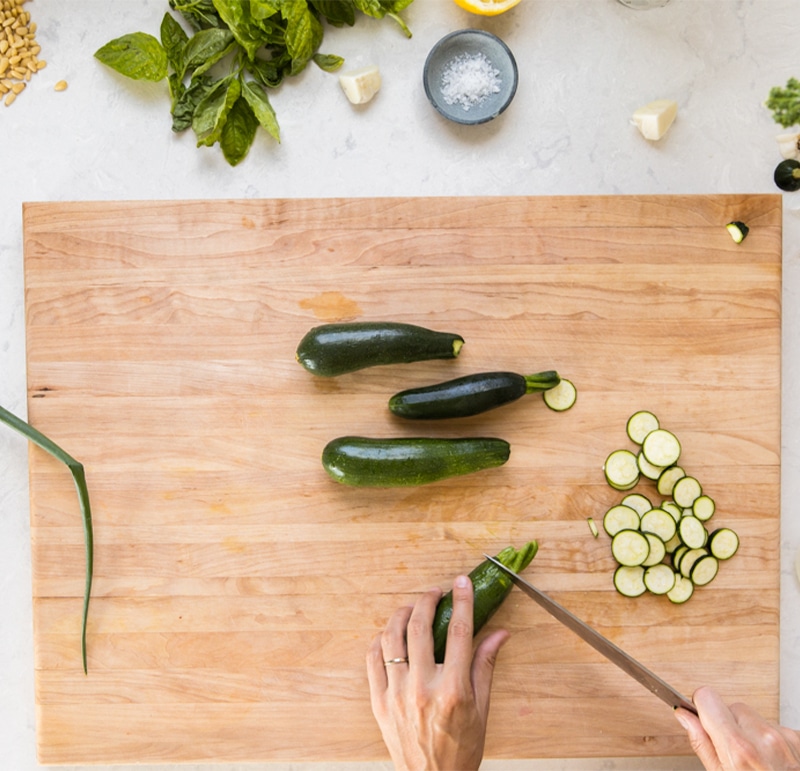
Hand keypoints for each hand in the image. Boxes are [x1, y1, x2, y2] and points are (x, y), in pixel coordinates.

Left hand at [366, 574, 508, 770]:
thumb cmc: (461, 750)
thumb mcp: (482, 709)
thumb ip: (486, 666)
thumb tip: (499, 634)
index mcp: (453, 691)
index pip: (460, 633)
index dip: (462, 602)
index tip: (461, 584)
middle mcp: (423, 689)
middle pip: (420, 628)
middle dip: (427, 601)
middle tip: (435, 592)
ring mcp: (397, 695)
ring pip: (391, 638)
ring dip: (401, 615)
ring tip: (411, 609)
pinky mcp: (379, 702)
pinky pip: (373, 660)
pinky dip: (380, 640)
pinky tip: (390, 634)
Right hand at [675, 685, 799, 769]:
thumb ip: (702, 743)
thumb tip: (685, 717)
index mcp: (739, 748)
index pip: (708, 697)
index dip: (702, 707)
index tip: (702, 717)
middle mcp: (764, 738)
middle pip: (732, 707)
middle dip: (728, 724)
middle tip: (733, 752)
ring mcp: (785, 738)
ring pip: (754, 717)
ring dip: (750, 733)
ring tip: (756, 761)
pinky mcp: (798, 740)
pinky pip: (775, 727)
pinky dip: (769, 740)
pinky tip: (771, 761)